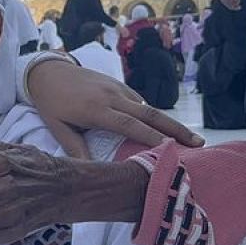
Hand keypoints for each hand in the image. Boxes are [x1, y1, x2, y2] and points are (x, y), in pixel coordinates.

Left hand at [27, 61, 203, 157]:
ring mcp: (116, 88)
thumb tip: (90, 173)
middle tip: (198, 143)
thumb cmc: (51, 103)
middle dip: (175, 129)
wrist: (47, 71)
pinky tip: (163, 128)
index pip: (130, 125)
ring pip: (147, 106)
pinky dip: (152, 114)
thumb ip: (75, 149)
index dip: (152, 137)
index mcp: (96, 109)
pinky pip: (139, 101)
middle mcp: (111, 96)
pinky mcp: (118, 84)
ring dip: (168, 122)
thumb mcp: (58, 128)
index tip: (172, 150)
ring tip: (188, 140)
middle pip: (149, 113)